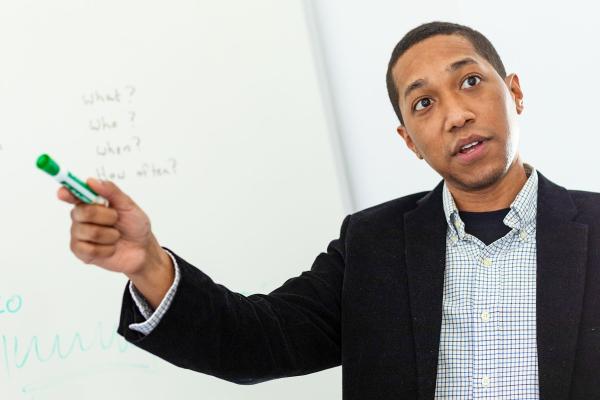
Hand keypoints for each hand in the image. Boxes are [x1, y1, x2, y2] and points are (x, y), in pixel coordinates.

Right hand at [58, 179, 172, 306]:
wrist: (143, 249)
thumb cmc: (134, 225)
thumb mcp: (128, 205)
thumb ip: (111, 192)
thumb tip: (92, 181)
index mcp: (90, 202)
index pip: (72, 195)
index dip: (67, 193)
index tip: (64, 193)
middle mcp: (81, 217)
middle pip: (82, 212)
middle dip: (106, 216)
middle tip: (116, 219)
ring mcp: (79, 235)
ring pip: (89, 232)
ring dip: (110, 235)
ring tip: (116, 236)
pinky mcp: (81, 252)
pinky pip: (90, 250)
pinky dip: (107, 249)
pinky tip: (111, 248)